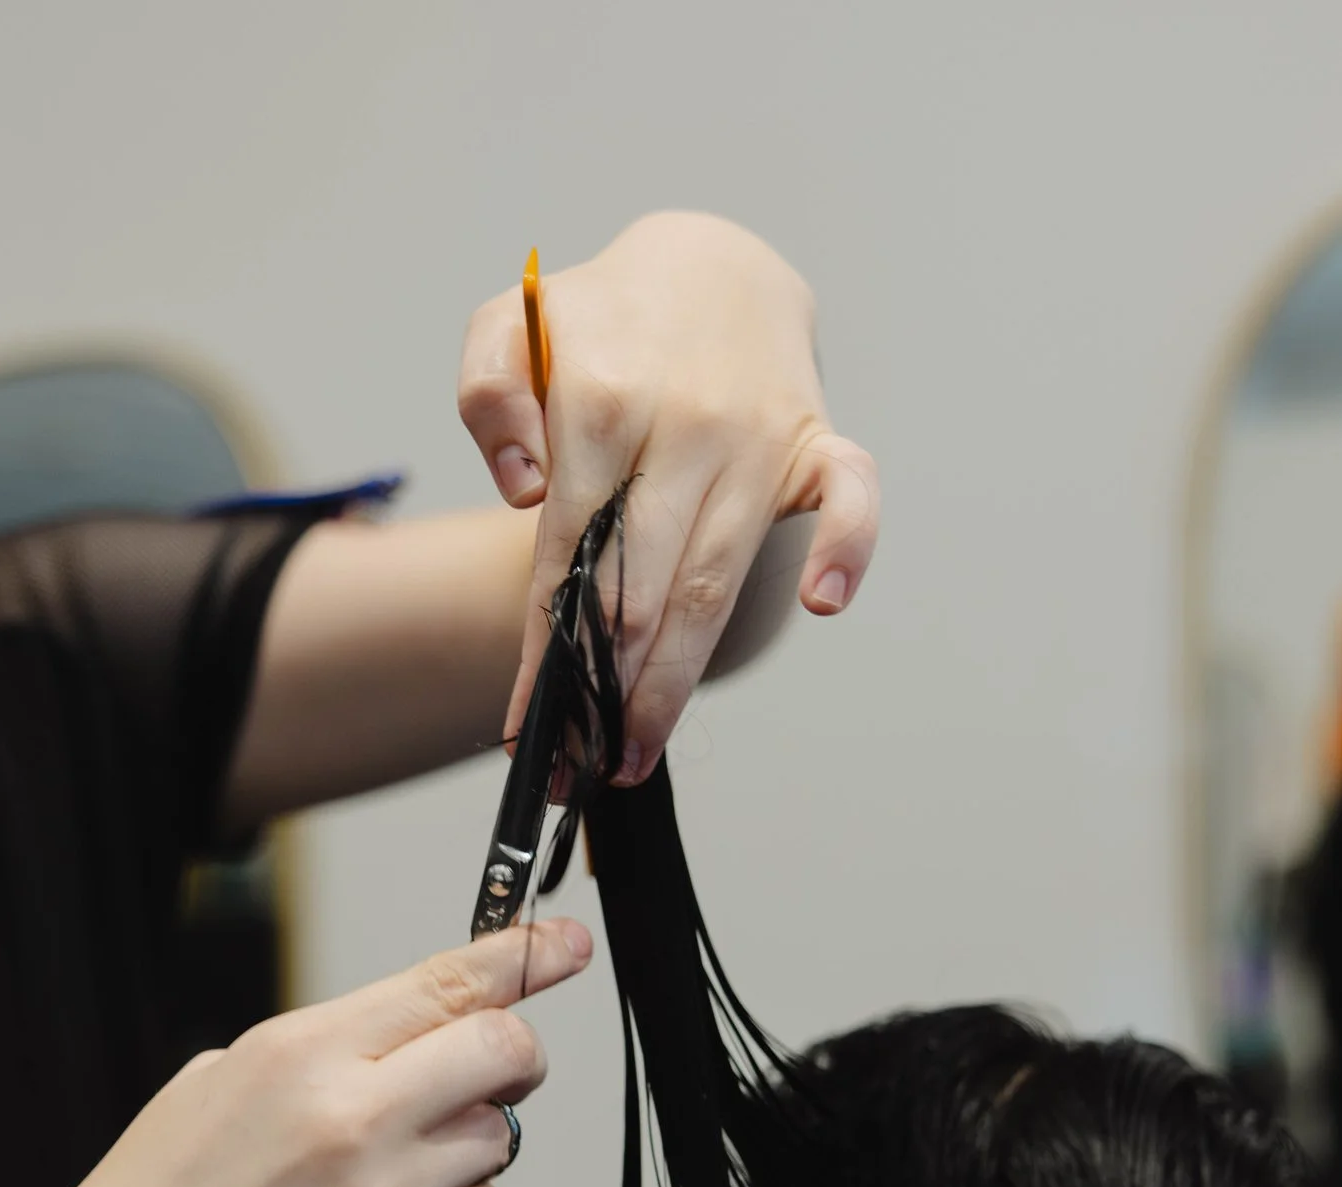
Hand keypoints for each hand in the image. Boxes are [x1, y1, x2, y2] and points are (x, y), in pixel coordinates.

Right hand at [24, 920, 591, 1186]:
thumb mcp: (222, 1081)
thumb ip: (325, 1052)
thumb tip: (420, 1034)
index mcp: (300, 1052)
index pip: (446, 982)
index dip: (525, 955)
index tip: (567, 942)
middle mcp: (349, 1118)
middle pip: (506, 1051)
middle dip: (517, 1056)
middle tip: (499, 1073)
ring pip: (501, 1141)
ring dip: (473, 1147)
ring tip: (397, 1172)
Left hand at [458, 211, 879, 784]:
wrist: (708, 265)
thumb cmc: (600, 318)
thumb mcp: (510, 326)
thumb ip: (489, 393)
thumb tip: (525, 485)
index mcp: (602, 404)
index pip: (566, 556)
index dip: (547, 652)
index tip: (529, 728)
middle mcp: (686, 427)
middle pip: (644, 589)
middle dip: (610, 691)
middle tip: (584, 766)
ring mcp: (759, 438)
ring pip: (718, 578)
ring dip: (680, 677)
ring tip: (641, 751)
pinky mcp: (818, 442)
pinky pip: (852, 500)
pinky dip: (847, 548)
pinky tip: (820, 603)